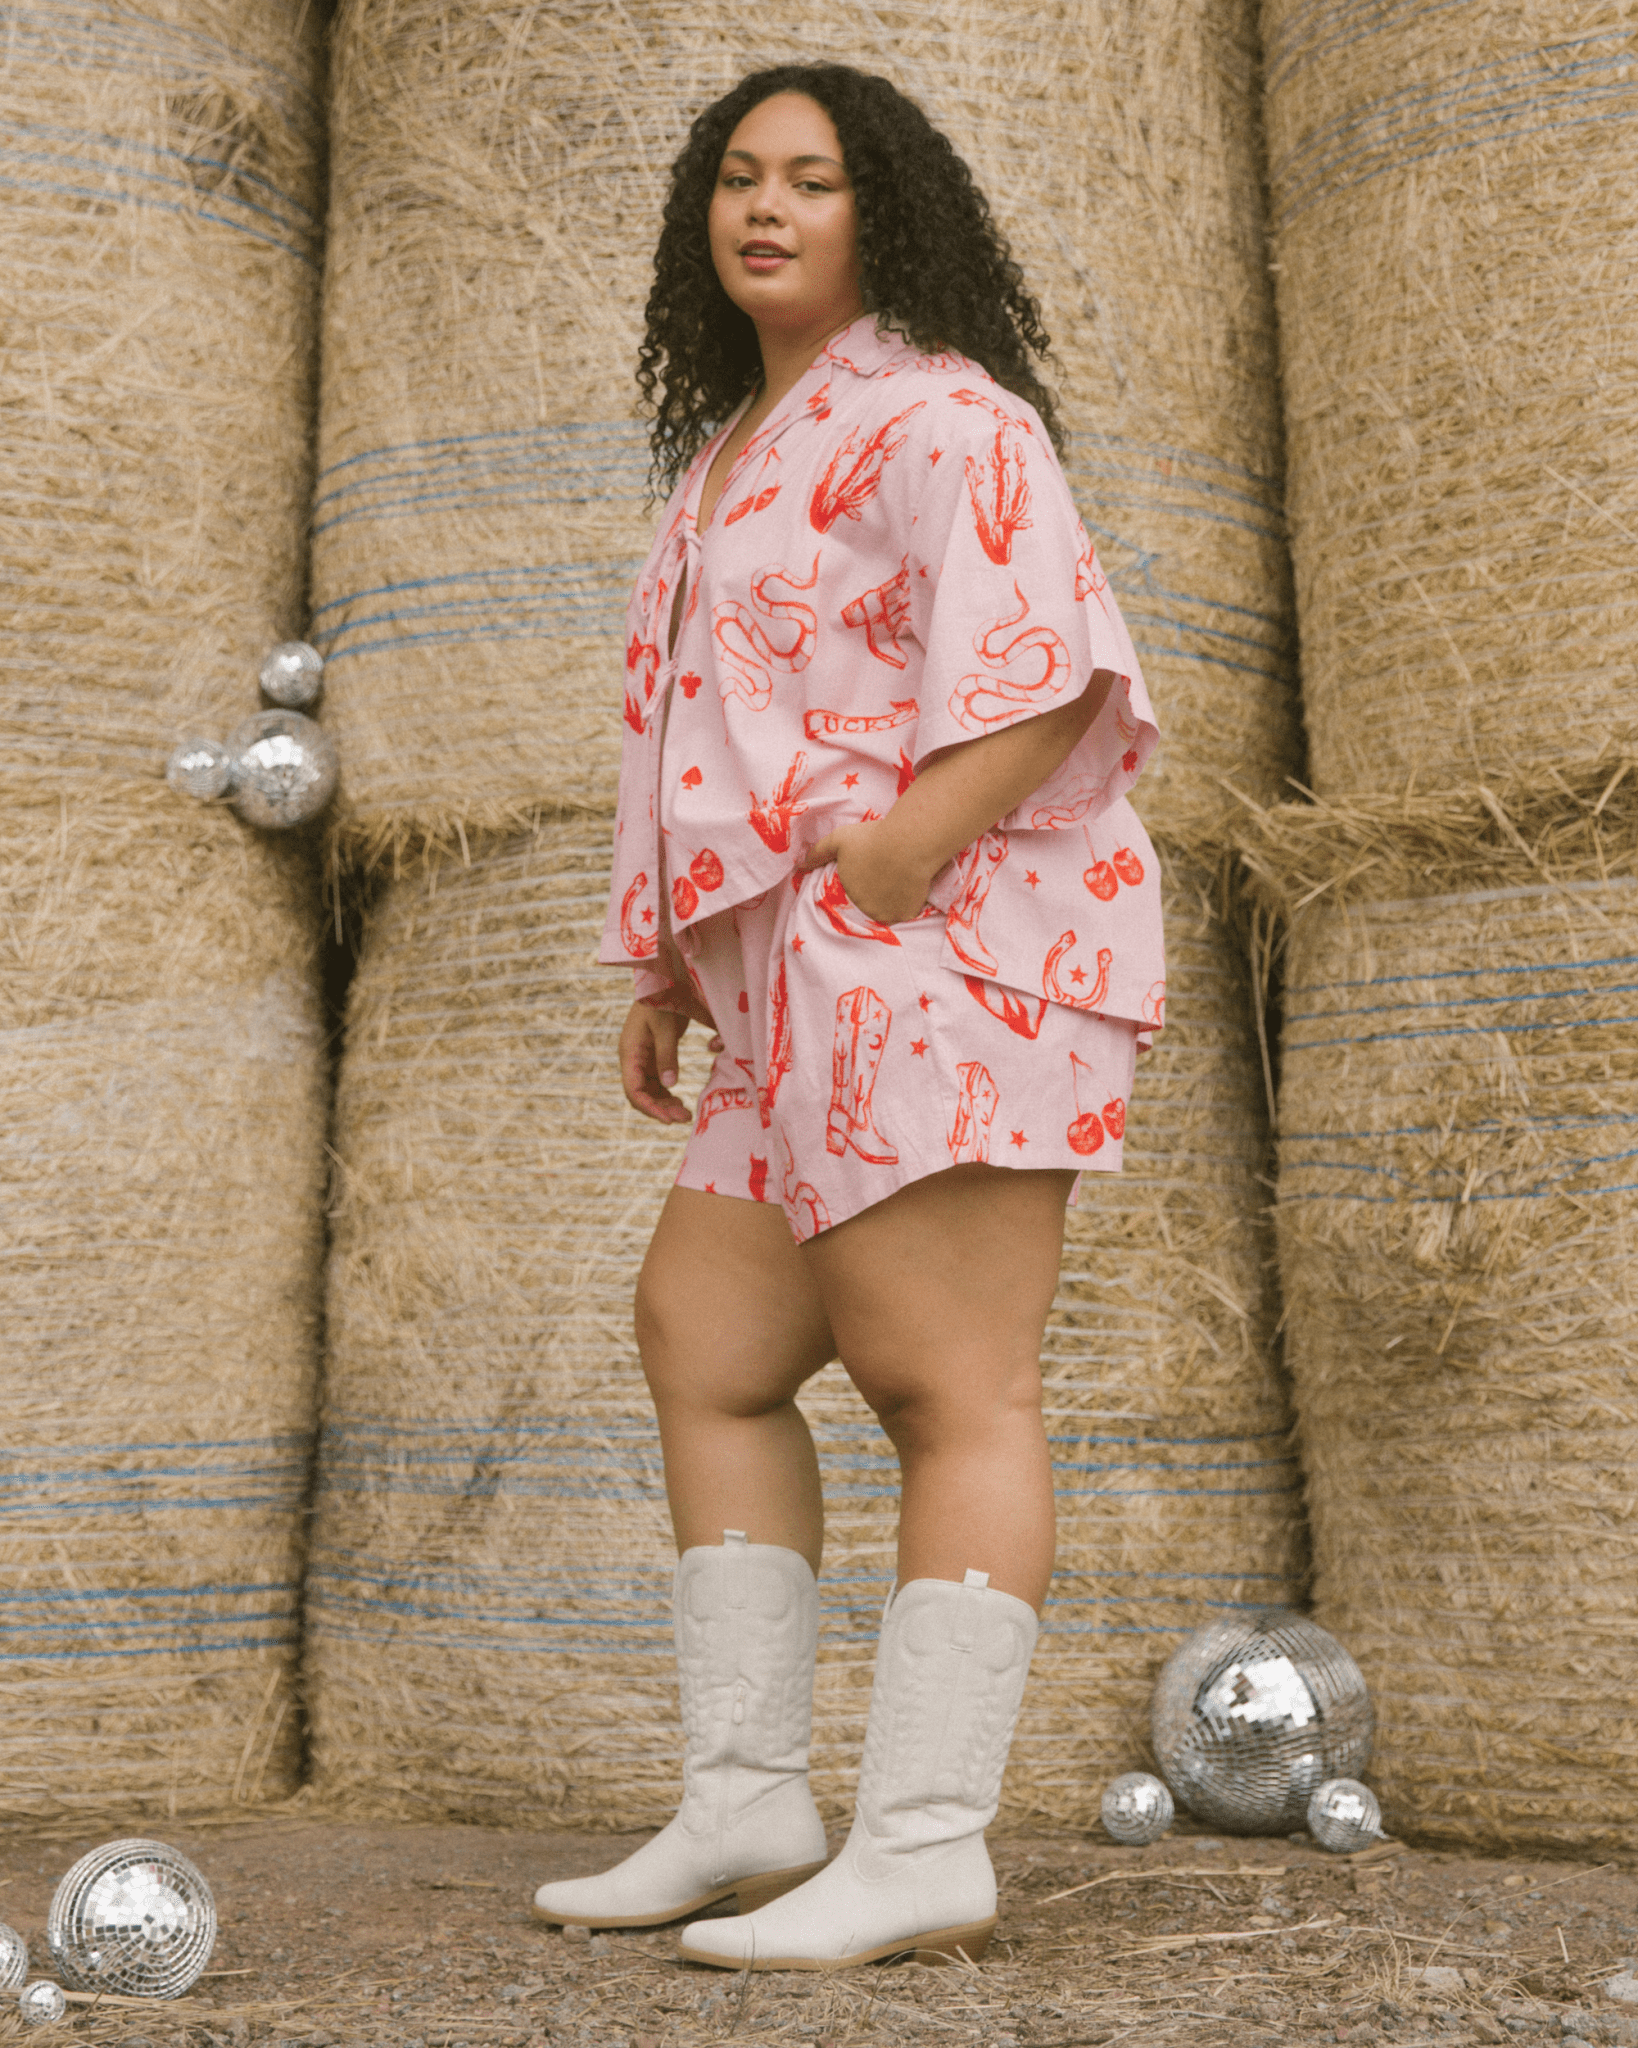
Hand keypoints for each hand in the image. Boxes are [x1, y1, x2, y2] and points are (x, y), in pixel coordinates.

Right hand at [619, 1001, 695, 1123]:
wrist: (661, 980)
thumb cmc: (661, 999)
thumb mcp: (665, 1026)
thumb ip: (667, 1055)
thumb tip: (670, 1085)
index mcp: (630, 1052)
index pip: (633, 1090)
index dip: (649, 1108)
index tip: (668, 1120)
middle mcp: (633, 1058)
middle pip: (641, 1094)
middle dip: (660, 1109)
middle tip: (684, 1118)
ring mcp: (641, 1058)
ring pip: (649, 1090)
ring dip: (664, 1103)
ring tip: (685, 1113)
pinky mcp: (652, 1055)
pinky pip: (656, 1081)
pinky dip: (666, 1092)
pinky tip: (680, 1100)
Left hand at [796, 818, 934, 925]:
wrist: (908, 844)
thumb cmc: (872, 840)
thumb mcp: (839, 839)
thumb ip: (818, 853)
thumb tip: (800, 865)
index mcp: (847, 896)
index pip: (848, 898)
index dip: (857, 887)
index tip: (867, 874)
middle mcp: (864, 911)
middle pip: (867, 907)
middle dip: (872, 896)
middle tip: (883, 875)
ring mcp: (886, 915)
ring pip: (885, 912)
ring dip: (888, 902)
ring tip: (896, 881)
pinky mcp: (906, 914)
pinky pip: (904, 913)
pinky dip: (906, 904)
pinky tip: (909, 887)